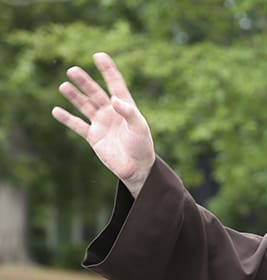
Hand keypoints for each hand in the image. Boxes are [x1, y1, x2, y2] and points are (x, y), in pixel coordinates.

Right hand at [51, 52, 154, 197]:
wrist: (136, 169)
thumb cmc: (142, 147)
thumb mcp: (139, 128)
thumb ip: (129, 113)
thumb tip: (115, 100)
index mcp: (126, 107)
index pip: (115, 84)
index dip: (108, 70)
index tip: (98, 55)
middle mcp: (112, 112)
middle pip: (96, 93)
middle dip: (85, 82)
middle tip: (72, 70)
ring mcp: (101, 124)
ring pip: (85, 106)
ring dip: (74, 96)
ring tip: (63, 86)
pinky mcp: (93, 137)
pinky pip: (77, 125)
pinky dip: (67, 118)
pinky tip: (56, 111)